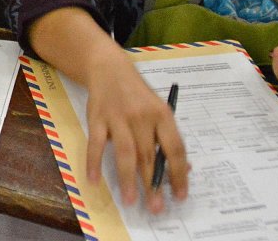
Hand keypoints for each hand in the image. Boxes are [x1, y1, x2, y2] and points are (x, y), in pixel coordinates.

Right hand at [84, 53, 188, 213]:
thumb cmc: (138, 96)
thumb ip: (167, 139)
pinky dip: (94, 162)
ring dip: (127, 179)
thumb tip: (183, 171)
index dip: (179, 173)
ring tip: (130, 201)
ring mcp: (118, 117)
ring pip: (125, 152)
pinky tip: (94, 180)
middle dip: (153, 183)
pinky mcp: (97, 118)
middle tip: (156, 208)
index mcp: (162, 115)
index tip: (180, 195)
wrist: (110, 69)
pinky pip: (95, 143)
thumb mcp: (158, 111)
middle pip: (149, 155)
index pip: (175, 149)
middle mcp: (142, 116)